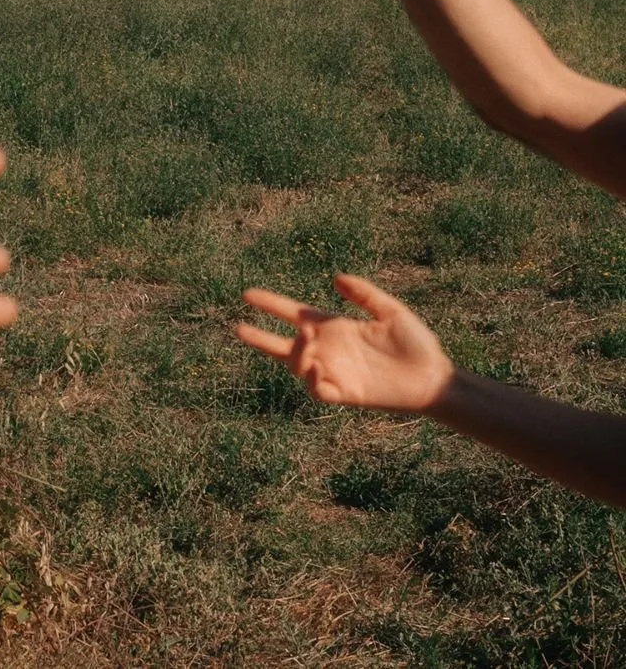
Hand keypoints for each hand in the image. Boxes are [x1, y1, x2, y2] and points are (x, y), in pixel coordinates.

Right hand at [236, 274, 452, 412]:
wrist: (432, 377)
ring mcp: (334, 371)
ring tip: (308, 344)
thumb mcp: (390, 310)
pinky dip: (310, 380)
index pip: (293, 313)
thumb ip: (364, 294)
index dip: (271, 304)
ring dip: (296, 355)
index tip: (247, 294)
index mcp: (334, 326)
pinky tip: (316, 369)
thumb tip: (335, 277)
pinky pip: (317, 389)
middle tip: (238, 328)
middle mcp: (329, 349)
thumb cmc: (415, 344)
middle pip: (284, 343)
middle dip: (260, 337)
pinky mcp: (344, 392)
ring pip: (297, 366)